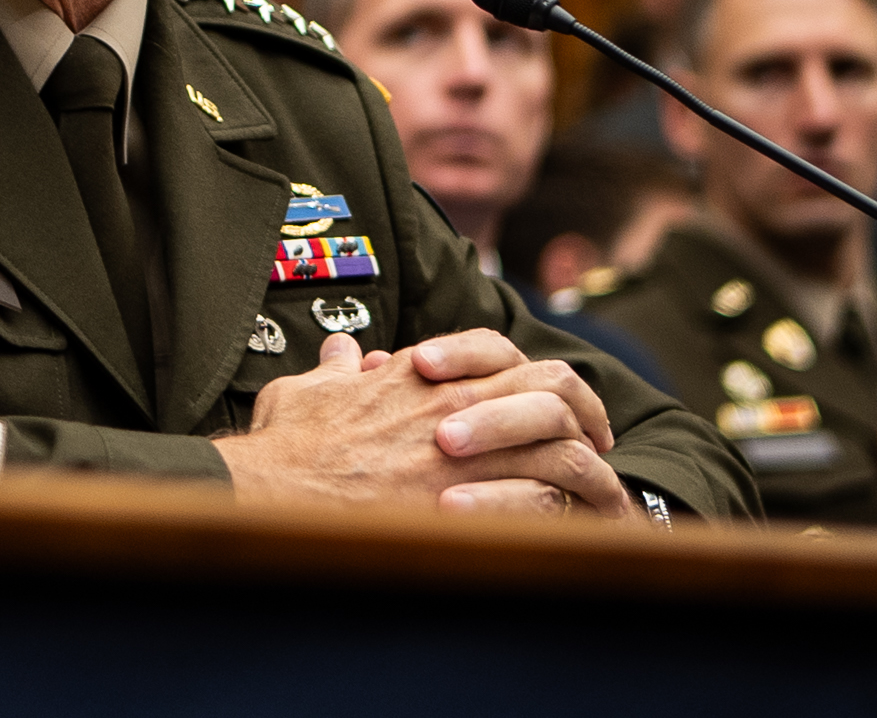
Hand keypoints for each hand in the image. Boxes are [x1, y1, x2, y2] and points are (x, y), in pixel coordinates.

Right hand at [220, 330, 632, 519]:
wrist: (277, 494)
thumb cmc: (285, 447)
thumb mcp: (307, 391)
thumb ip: (336, 369)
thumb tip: (346, 353)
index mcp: (422, 377)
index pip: (500, 352)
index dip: (529, 371)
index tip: (547, 396)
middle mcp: (457, 405)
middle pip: (551, 388)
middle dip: (584, 409)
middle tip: (596, 436)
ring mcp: (470, 455)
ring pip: (562, 443)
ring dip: (589, 463)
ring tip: (600, 483)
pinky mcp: (476, 504)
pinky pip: (549, 497)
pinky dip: (573, 507)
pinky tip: (579, 523)